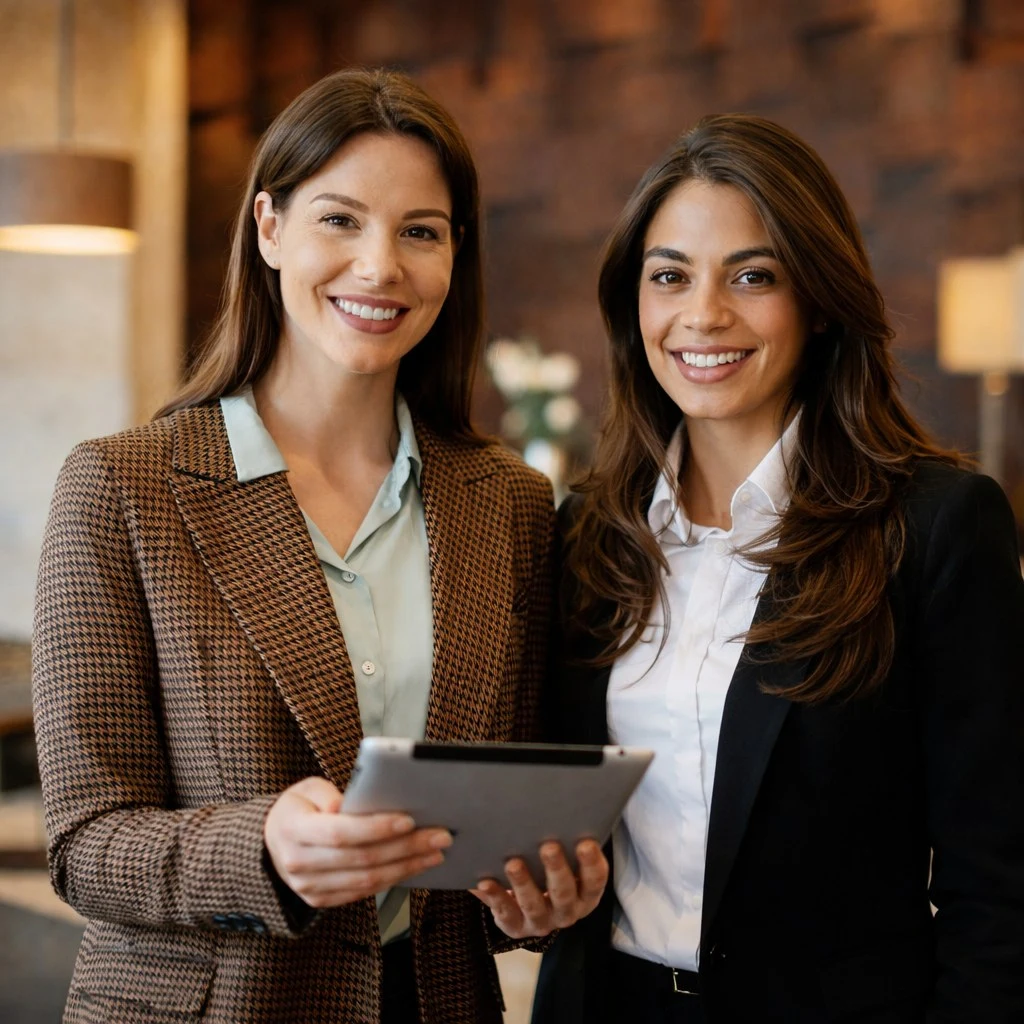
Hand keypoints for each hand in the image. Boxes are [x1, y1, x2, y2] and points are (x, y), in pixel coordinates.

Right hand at [264, 777, 451, 907]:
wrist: (273, 843)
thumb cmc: (299, 808)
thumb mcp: (306, 789)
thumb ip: (329, 794)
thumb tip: (354, 806)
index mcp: (293, 831)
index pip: (340, 833)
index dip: (376, 828)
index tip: (410, 819)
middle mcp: (299, 864)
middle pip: (361, 859)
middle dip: (406, 848)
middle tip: (440, 835)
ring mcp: (310, 888)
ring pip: (367, 881)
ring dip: (407, 867)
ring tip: (436, 852)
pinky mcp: (322, 901)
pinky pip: (363, 893)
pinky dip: (393, 879)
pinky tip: (415, 865)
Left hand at [470, 839, 607, 938]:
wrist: (530, 909)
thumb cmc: (549, 872)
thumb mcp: (565, 863)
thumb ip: (563, 844)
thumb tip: (550, 809)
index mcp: (586, 894)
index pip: (595, 880)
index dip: (591, 863)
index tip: (586, 843)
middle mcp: (567, 911)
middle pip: (564, 893)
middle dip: (556, 869)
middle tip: (549, 846)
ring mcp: (541, 922)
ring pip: (534, 905)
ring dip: (523, 884)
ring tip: (513, 863)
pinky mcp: (516, 927)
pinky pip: (505, 913)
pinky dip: (495, 897)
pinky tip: (485, 882)